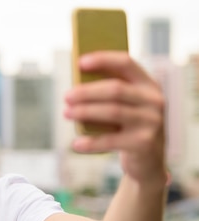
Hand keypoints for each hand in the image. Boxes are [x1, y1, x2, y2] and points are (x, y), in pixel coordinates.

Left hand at [64, 51, 166, 182]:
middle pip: (116, 89)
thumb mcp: (123, 106)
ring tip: (66, 113)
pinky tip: (76, 144)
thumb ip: (107, 94)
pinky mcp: (144, 143)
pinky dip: (91, 142)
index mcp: (148, 84)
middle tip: (66, 96)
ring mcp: (152, 122)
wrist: (148, 160)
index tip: (80, 62)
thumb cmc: (127, 126)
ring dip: (85, 112)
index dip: (103, 59)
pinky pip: (111, 140)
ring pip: (112, 111)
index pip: (126, 63)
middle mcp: (154, 100)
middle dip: (87, 92)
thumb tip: (75, 85)